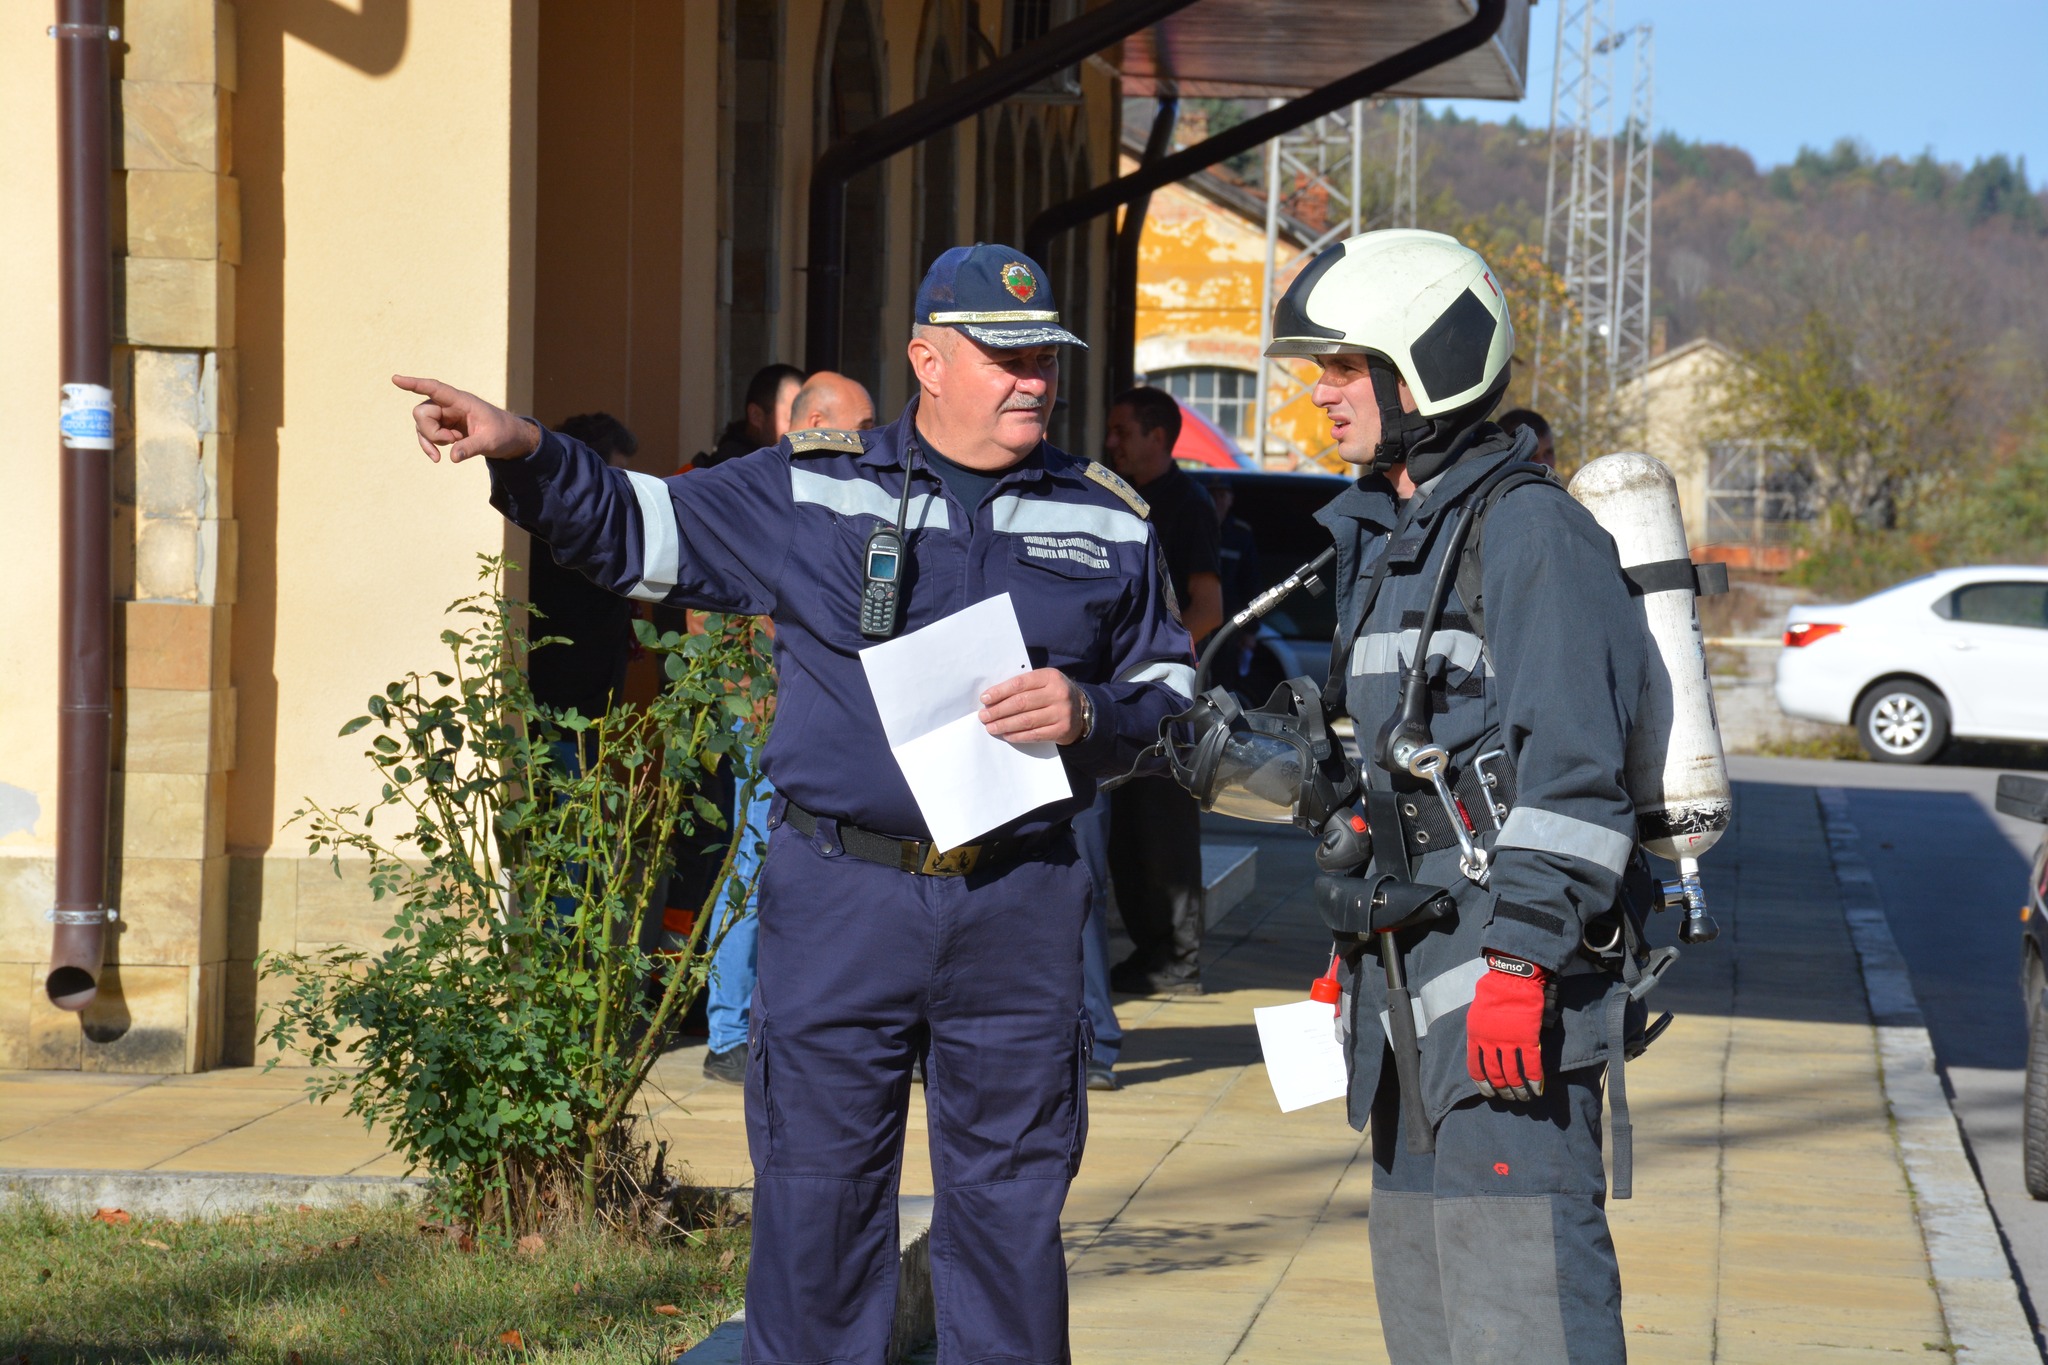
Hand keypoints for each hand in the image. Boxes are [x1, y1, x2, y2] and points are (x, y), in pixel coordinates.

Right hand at [392, 374, 541, 462]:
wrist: (510, 439)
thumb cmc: (504, 434)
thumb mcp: (491, 442)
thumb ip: (471, 447)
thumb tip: (452, 457)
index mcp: (462, 401)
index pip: (435, 388)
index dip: (415, 384)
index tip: (396, 379)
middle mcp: (449, 405)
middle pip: (422, 412)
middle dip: (430, 431)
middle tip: (451, 440)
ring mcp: (444, 416)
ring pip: (421, 424)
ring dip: (432, 440)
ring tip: (454, 445)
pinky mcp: (443, 427)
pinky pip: (426, 435)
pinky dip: (429, 446)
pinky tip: (438, 458)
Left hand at [979, 669, 1086, 745]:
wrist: (1082, 711)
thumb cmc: (1054, 694)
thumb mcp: (1043, 682)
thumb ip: (1023, 686)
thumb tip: (992, 698)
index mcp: (1050, 677)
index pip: (1019, 684)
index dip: (1000, 692)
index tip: (985, 699)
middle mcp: (1058, 693)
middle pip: (1021, 703)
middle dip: (998, 710)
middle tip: (984, 716)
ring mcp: (1061, 713)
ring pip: (1026, 720)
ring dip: (1005, 725)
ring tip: (991, 727)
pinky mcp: (1062, 730)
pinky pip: (1035, 734)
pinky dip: (1018, 736)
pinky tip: (1006, 735)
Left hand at [1466, 952, 1550, 1100]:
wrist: (1512, 978)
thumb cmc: (1494, 991)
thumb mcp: (1477, 1014)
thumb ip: (1480, 1033)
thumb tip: (1483, 1048)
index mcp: (1475, 1037)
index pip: (1475, 1069)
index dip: (1483, 1085)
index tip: (1489, 1093)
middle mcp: (1490, 1044)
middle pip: (1495, 1076)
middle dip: (1503, 1091)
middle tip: (1509, 1098)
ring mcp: (1509, 1042)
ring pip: (1514, 1075)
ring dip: (1519, 1090)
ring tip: (1524, 1099)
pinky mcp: (1528, 1039)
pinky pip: (1532, 1066)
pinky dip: (1535, 1080)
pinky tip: (1538, 1089)